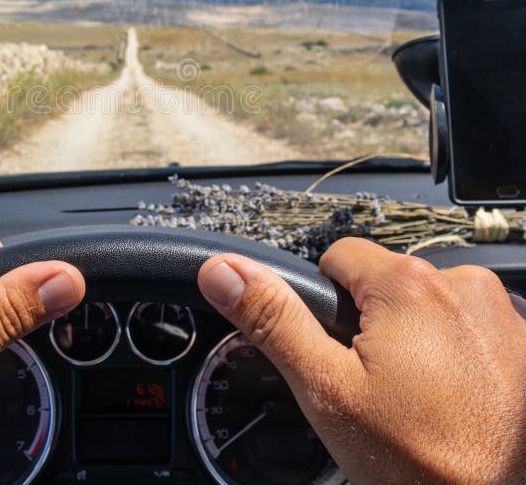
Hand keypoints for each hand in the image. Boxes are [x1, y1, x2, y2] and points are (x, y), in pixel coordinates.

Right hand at [198, 239, 525, 484]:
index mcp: (408, 284)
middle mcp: (464, 284)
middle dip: (374, 325)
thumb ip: (272, 319)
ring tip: (424, 399)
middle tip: (382, 387)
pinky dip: (461, 356)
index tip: (342, 351)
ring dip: (421, 340)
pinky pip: (472, 329)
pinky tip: (460, 401)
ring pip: (430, 307)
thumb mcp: (327, 389)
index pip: (338, 257)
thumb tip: (222, 270)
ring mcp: (505, 314)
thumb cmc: (424, 464)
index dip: (328, 305)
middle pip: (386, 284)